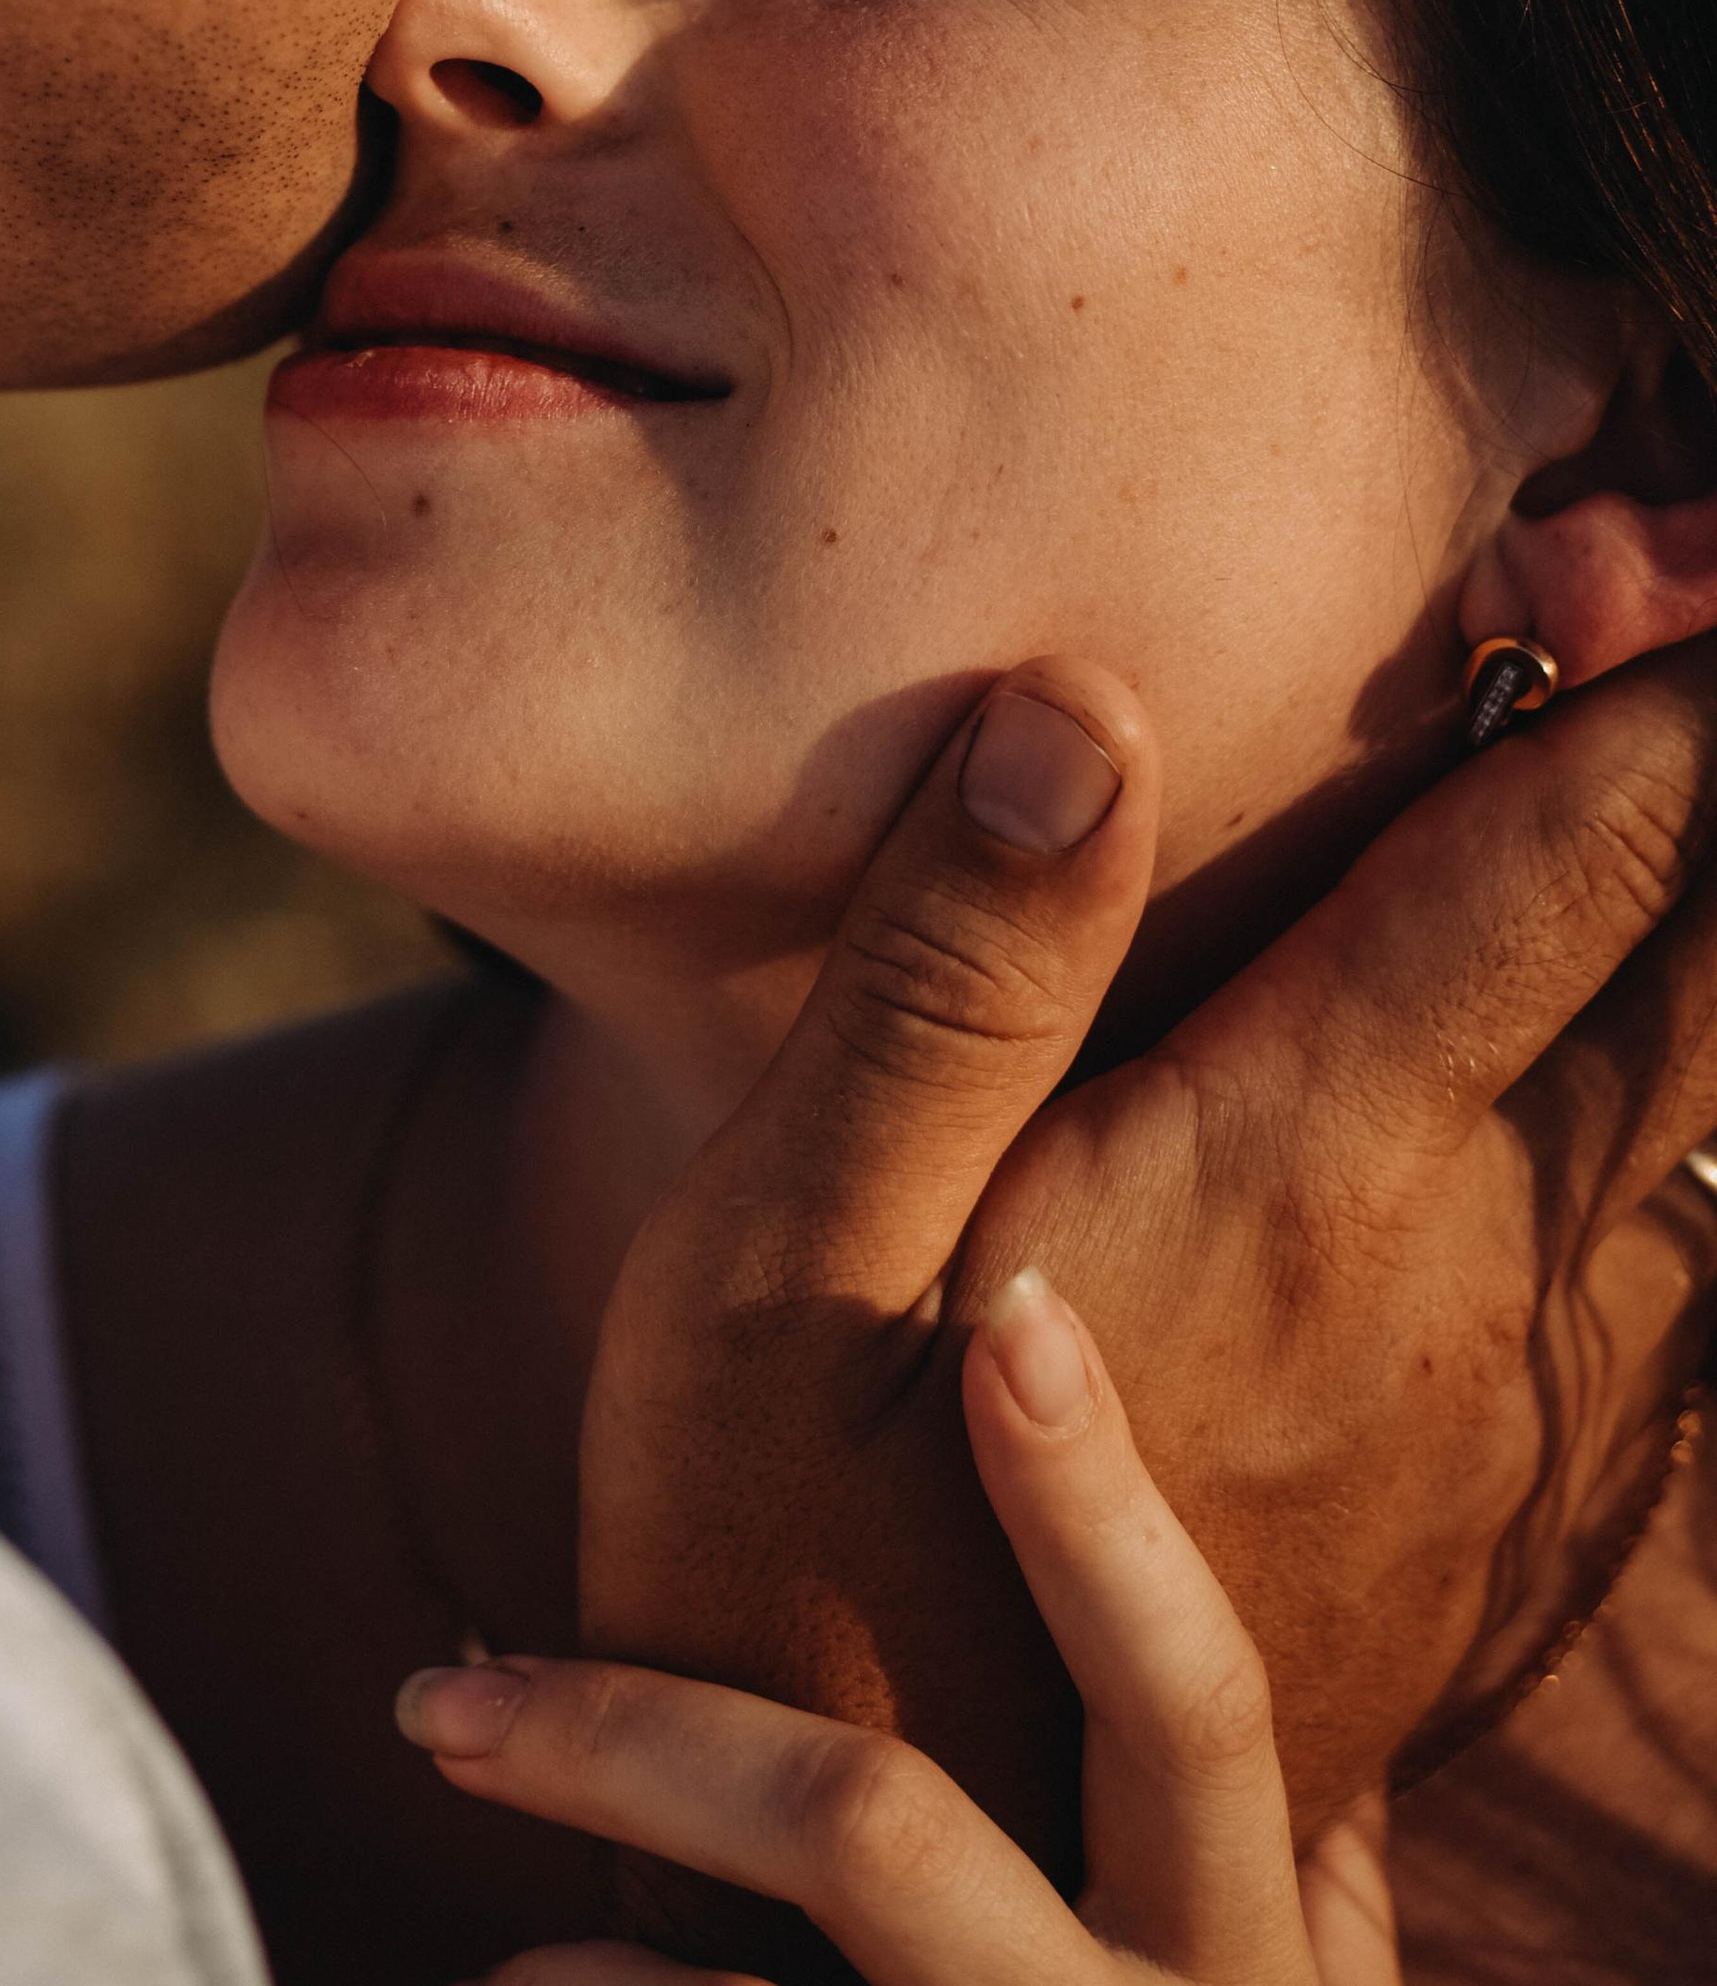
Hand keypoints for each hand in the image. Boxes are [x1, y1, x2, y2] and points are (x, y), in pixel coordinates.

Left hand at [401, 1271, 1399, 1985]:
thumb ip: (1298, 1883)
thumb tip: (1267, 1680)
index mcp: (1250, 1973)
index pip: (1189, 1700)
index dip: (1104, 1503)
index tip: (1005, 1303)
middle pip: (873, 1834)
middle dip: (633, 1734)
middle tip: (435, 1690)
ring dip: (570, 1968)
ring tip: (505, 1951)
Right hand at [575, 644, 1716, 1924]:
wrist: (880, 1939)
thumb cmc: (782, 1561)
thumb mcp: (786, 1254)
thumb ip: (951, 979)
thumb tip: (1089, 709)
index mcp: (1295, 1172)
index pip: (1563, 867)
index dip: (1678, 687)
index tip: (1710, 558)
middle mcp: (1450, 1282)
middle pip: (1700, 985)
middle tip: (1705, 609)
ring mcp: (1490, 1415)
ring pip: (1695, 1133)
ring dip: (1704, 950)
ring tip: (1680, 804)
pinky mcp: (1480, 1515)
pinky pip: (1658, 1276)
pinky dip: (1669, 1121)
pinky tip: (1624, 1080)